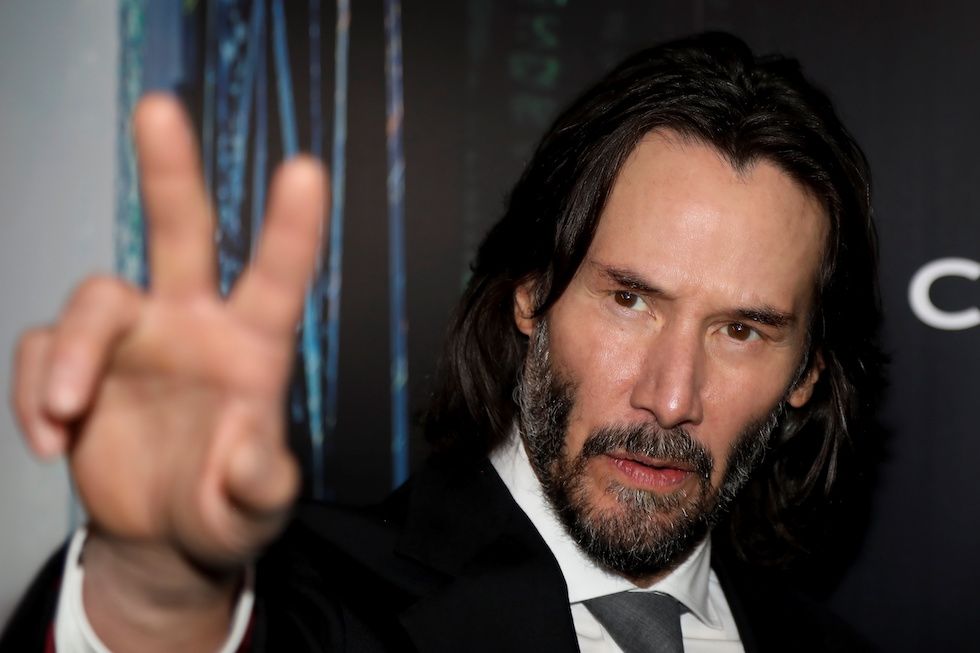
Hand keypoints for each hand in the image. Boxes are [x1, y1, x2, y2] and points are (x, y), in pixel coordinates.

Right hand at [11, 94, 326, 645]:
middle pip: (181, 232)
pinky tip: (52, 440)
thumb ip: (260, 485)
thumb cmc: (225, 510)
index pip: (276, 279)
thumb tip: (253, 456)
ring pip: (94, 297)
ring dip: (70, 355)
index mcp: (252, 348)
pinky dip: (36, 393)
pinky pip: (40, 350)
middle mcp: (193, 325)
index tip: (305, 169)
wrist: (164, 537)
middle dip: (170, 171)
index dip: (291, 227)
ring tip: (66, 418)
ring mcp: (133, 340)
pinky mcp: (78, 365)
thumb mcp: (253, 511)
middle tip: (162, 109)